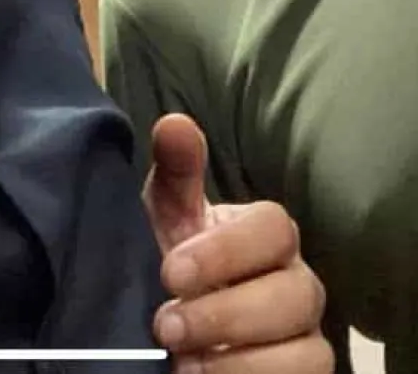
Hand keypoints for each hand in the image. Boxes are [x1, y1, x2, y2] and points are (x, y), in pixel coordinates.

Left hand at [144, 114, 332, 370]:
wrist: (172, 323)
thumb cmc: (175, 259)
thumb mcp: (167, 215)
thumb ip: (176, 174)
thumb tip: (175, 124)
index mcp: (269, 236)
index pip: (274, 228)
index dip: (224, 251)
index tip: (169, 271)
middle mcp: (298, 284)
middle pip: (295, 295)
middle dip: (227, 313)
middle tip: (167, 326)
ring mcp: (305, 337)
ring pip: (307, 351)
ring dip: (243, 362)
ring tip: (184, 364)